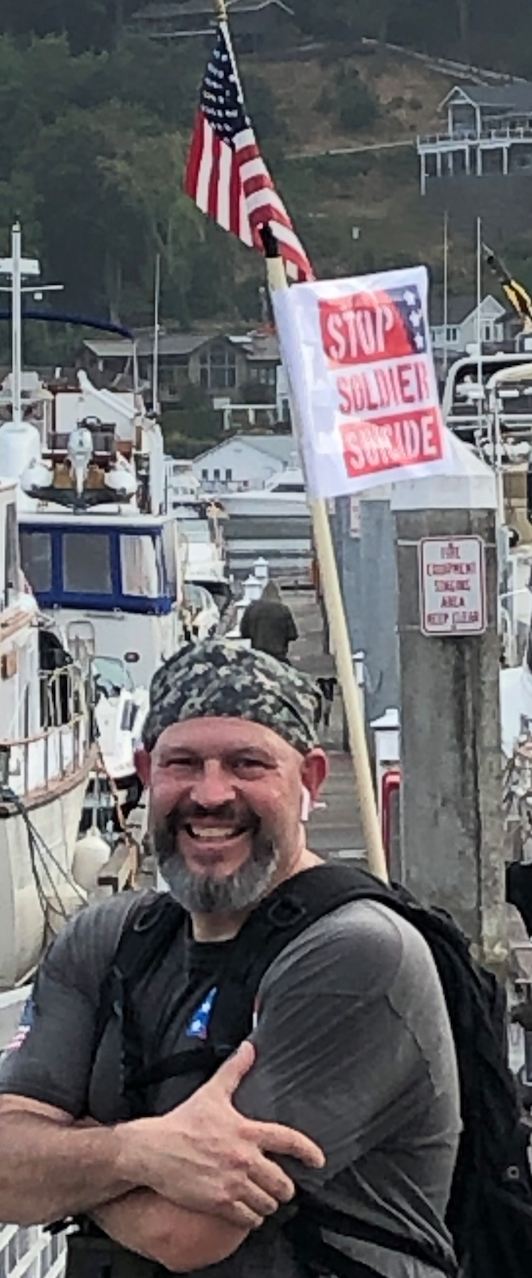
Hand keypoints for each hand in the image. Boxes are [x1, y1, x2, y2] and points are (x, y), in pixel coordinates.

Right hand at [117, 1041, 324, 1228]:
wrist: (154, 1151)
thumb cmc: (182, 1122)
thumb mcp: (211, 1092)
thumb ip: (234, 1070)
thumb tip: (249, 1047)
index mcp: (247, 1132)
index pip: (288, 1141)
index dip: (308, 1152)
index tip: (318, 1161)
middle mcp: (244, 1159)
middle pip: (282, 1182)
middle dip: (285, 1187)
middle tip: (282, 1187)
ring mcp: (233, 1183)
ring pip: (267, 1203)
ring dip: (269, 1204)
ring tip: (266, 1200)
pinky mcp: (220, 1203)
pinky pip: (248, 1219)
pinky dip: (252, 1218)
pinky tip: (250, 1214)